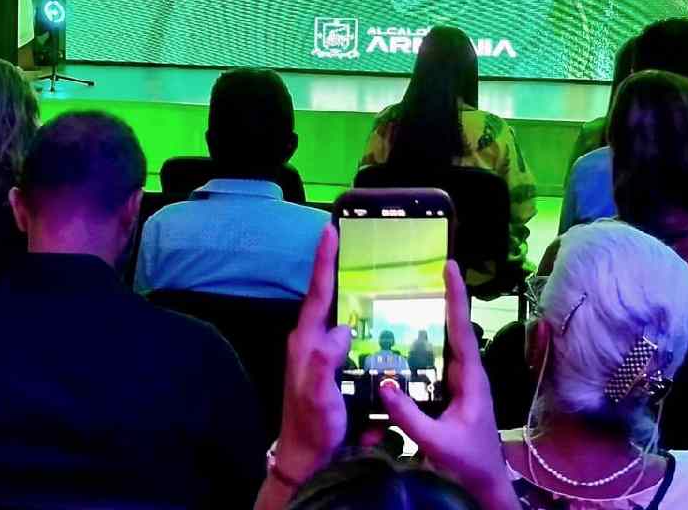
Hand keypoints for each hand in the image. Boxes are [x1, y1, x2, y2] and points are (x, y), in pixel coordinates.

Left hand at [273, 225, 351, 484]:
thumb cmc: (312, 427)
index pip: (318, 292)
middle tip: (359, 241)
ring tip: (377, 271)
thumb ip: (323, 362)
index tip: (330, 230)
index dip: (324, 260)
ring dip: (354, 293)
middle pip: (328, 296)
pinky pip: (348, 334)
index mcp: (306, 341)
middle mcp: (312, 341)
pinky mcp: (333, 365)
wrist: (308, 457)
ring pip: (339, 313)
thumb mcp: (317, 396)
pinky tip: (381, 316)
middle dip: (340, 267)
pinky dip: (362, 320)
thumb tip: (341, 330)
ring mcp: (321, 352)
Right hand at [379, 262, 517, 508]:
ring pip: (445, 344)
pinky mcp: (452, 392)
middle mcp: (468, 374)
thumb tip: (383, 385)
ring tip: (406, 297)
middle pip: (454, 328)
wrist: (485, 484)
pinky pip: (436, 361)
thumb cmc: (468, 463)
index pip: (462, 330)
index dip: (456, 297)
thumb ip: (410, 416)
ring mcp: (461, 382)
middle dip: (442, 299)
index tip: (449, 267)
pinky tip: (401, 341)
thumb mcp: (436, 442)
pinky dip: (422, 346)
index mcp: (472, 379)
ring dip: (430, 321)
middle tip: (422, 271)